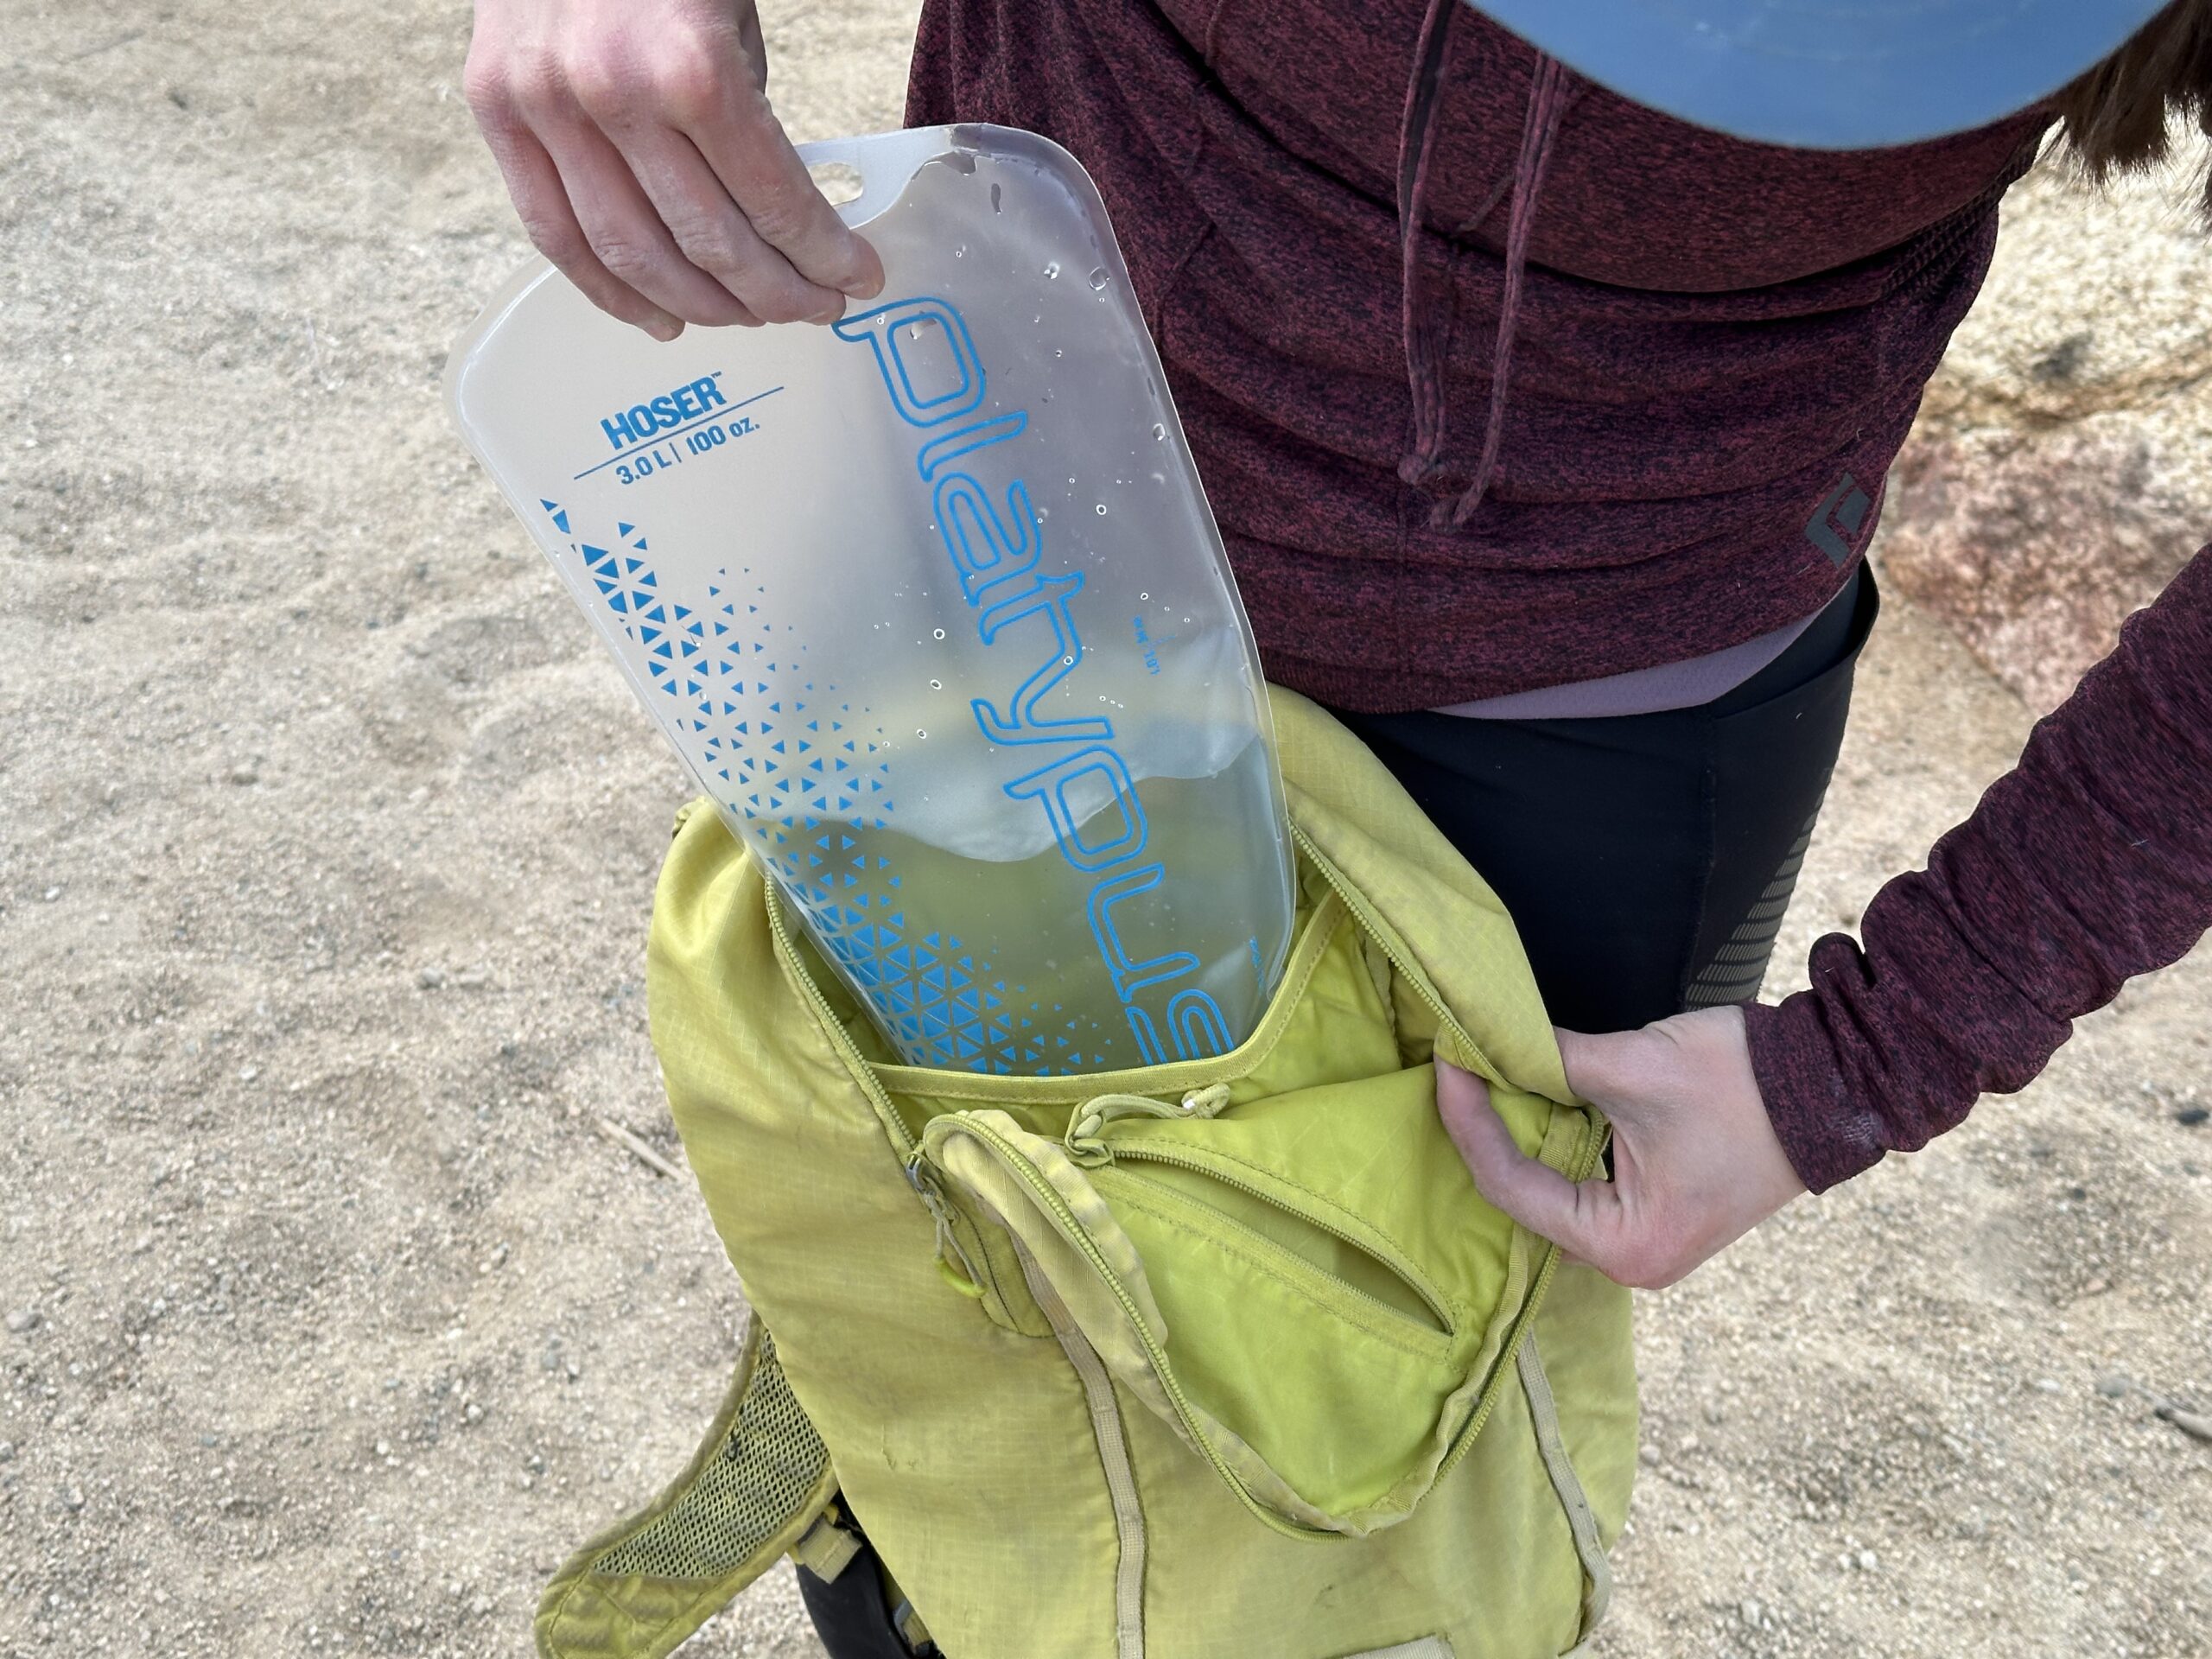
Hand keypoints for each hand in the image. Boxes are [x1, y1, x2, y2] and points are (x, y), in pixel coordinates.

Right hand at [463, 0, 885, 338]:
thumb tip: (775, 216)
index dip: (824, 256)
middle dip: (775, 293)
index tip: (857, 278)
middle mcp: (610, 94)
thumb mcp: (733, 17)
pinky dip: (610, 291)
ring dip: (701, 306)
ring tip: (747, 318)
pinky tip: (660, 319)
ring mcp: (543, 106)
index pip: (771, 202)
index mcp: (689, 67)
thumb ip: (746, 117)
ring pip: (630, 255)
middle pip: (706, 244)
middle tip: (814, 306)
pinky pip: (553, 234)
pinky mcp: (494, 109)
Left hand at [1436, 1006, 1805, 1288]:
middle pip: (1524, 1199)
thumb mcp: (1634, 1067)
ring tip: (1473, 1080)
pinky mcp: (1651, 1211)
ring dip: (1514, 1138)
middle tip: (1450, 1070)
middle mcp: (1629, 1260)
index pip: (1513, 1187)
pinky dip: (1548, 1142)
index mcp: (1624, 1245)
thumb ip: (1550, 1060)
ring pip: (1548, 1192)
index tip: (1444, 1064)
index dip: (1469, 1123)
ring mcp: (1642, 1240)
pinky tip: (1520, 1099)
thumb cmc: (1742, 1084)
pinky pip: (1577, 1184)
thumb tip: (1483, 1039)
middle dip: (1483, 1135)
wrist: (1830, 1085)